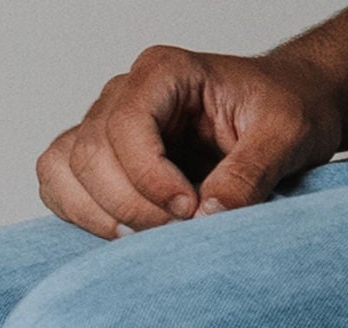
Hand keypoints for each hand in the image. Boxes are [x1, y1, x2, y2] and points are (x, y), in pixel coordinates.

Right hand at [38, 44, 342, 237]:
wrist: (283, 115)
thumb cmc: (285, 110)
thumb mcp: (288, 132)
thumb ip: (251, 171)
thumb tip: (206, 216)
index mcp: (165, 72)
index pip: (125, 126)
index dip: (148, 178)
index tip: (189, 210)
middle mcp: (122, 95)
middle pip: (88, 155)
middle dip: (127, 205)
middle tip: (174, 231)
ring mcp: (102, 128)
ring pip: (63, 173)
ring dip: (98, 215)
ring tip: (145, 235)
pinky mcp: (94, 164)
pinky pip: (58, 188)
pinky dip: (80, 217)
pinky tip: (124, 231)